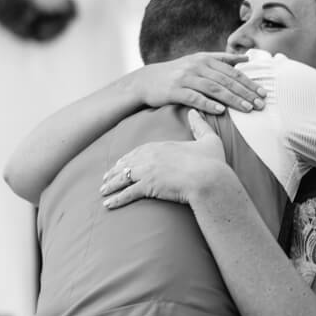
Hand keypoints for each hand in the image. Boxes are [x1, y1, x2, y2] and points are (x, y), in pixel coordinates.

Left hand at [100, 110, 227, 208]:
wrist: (210, 179)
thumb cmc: (212, 162)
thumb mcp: (209, 140)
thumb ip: (200, 126)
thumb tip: (195, 111)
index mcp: (163, 146)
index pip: (140, 151)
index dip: (129, 158)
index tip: (120, 163)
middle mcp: (151, 157)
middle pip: (128, 164)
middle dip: (115, 171)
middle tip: (106, 178)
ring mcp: (148, 171)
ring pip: (123, 178)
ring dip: (111, 185)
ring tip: (103, 192)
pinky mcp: (148, 186)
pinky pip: (127, 193)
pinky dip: (116, 199)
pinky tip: (108, 204)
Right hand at [128, 52, 265, 115]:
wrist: (148, 80)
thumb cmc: (178, 73)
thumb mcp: (199, 61)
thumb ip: (223, 60)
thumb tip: (247, 57)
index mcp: (206, 59)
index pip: (232, 71)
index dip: (249, 82)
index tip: (263, 93)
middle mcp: (197, 66)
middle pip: (226, 80)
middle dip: (245, 92)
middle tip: (260, 104)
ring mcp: (186, 78)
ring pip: (214, 88)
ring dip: (232, 99)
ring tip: (247, 109)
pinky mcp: (175, 90)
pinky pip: (194, 98)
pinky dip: (208, 104)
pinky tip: (221, 111)